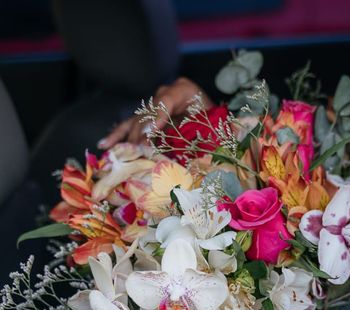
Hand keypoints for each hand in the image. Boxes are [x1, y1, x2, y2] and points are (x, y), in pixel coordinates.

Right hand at [97, 77, 212, 149]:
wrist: (210, 112)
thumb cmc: (216, 120)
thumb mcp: (217, 122)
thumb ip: (217, 130)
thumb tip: (220, 141)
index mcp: (184, 90)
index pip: (166, 101)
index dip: (156, 119)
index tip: (149, 135)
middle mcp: (165, 92)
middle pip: (148, 113)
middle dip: (141, 136)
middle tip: (137, 153)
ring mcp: (152, 102)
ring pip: (136, 120)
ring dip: (127, 139)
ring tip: (117, 152)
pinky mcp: (145, 113)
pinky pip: (130, 124)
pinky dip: (118, 136)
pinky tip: (104, 145)